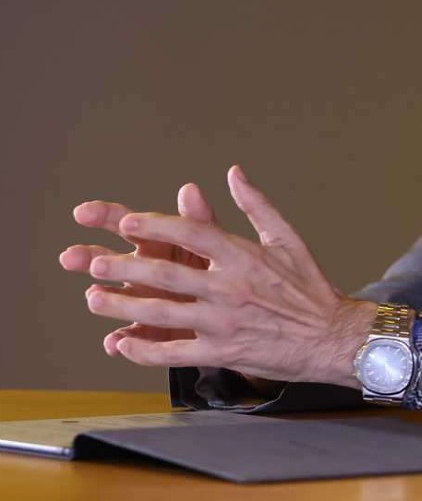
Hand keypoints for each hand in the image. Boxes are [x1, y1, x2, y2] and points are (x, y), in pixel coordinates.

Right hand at [60, 182, 214, 357]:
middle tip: (71, 257)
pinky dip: (122, 341)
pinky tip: (115, 343)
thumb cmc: (221, 268)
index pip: (125, 223)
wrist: (239, 309)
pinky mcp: (150, 332)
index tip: (83, 213)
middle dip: (90, 257)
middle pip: (109, 259)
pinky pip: (133, 337)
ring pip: (114, 298)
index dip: (104, 216)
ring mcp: (142, 301)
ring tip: (95, 297)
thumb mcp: (213, 242)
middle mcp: (142, 270)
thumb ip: (199, 220)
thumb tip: (190, 189)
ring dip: (103, 298)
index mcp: (156, 242)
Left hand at [62, 166, 375, 386]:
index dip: (156, 226)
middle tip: (93, 262)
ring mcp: (223, 322)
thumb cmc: (311, 287)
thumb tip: (233, 173)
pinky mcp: (222, 352)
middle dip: (123, 267)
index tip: (127, 223)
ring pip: (161, 314)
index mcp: (244, 256)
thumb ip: (256, 205)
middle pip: (166, 274)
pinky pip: (173, 353)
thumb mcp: (288, 239)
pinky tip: (123, 342)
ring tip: (94, 299)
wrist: (333, 336)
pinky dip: (144, 350)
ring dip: (123, 306)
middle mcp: (229, 287)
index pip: (192, 234)